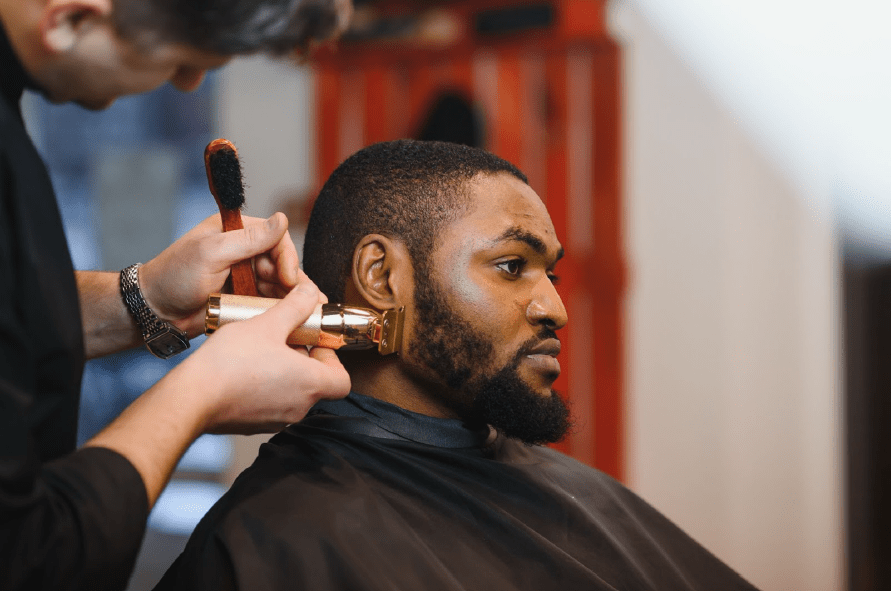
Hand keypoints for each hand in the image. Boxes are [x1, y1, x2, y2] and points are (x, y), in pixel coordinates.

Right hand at [85, 275, 350, 507]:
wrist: (191, 398)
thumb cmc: (231, 363)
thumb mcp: (268, 324)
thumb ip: (295, 307)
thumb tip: (311, 293)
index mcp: (311, 385)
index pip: (342, 379)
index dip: (332, 359)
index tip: (313, 341)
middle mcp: (299, 408)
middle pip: (316, 384)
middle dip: (303, 359)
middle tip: (285, 338)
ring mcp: (275, 420)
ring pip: (291, 392)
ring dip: (283, 371)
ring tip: (262, 348)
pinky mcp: (252, 425)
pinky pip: (268, 403)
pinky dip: (264, 386)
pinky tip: (243, 367)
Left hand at [139, 212, 298, 336]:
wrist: (154, 312)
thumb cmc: (174, 277)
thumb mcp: (212, 253)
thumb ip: (249, 238)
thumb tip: (282, 218)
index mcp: (236, 232)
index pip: (276, 239)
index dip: (287, 259)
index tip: (288, 278)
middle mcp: (244, 251)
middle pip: (282, 264)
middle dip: (295, 283)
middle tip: (308, 301)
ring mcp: (245, 276)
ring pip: (280, 285)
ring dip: (294, 298)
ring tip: (311, 313)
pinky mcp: (244, 298)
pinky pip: (269, 302)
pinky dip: (281, 309)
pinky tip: (297, 320)